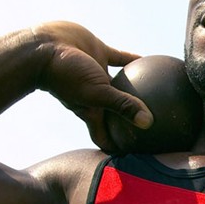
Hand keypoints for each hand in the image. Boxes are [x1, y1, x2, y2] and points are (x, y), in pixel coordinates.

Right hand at [33, 21, 146, 150]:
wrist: (43, 46)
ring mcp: (96, 74)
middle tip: (155, 127)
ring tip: (161, 94)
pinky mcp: (97, 54)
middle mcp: (95, 95)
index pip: (105, 137)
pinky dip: (134, 60)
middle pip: (116, 114)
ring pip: (122, 85)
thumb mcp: (96, 94)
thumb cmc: (66, 75)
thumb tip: (149, 124)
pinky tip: (152, 61)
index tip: (135, 156)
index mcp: (92, 111)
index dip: (118, 148)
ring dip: (136, 89)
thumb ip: (123, 106)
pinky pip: (121, 59)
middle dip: (131, 121)